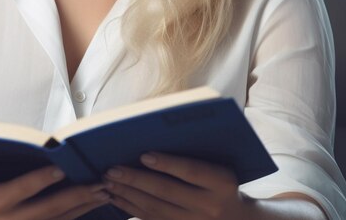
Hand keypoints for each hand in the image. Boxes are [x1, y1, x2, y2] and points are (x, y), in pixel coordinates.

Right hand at [0, 150, 110, 219]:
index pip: (24, 188)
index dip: (42, 179)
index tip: (61, 168)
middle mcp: (14, 218)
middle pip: (50, 207)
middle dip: (76, 196)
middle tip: (99, 184)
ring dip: (82, 207)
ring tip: (103, 193)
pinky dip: (75, 217)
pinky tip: (92, 207)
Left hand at [103, 153, 249, 219]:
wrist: (237, 218)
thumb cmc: (221, 180)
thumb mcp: (219, 164)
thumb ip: (194, 152)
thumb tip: (153, 133)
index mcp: (221, 182)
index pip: (191, 171)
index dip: (167, 163)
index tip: (144, 154)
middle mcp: (210, 206)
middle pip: (167, 192)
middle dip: (136, 180)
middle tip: (112, 169)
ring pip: (155, 209)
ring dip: (128, 195)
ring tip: (108, 181)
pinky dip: (131, 208)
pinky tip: (116, 197)